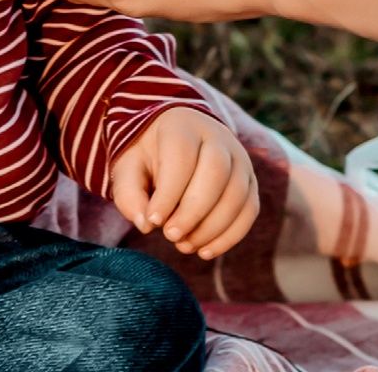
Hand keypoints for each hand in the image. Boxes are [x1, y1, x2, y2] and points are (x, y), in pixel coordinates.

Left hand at [110, 107, 258, 260]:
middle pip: (217, 172)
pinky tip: (205, 251)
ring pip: (237, 193)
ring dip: (212, 227)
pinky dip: (230, 236)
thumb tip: (145, 224)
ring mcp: (240, 158)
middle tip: (170, 236)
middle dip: (193, 212)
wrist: (175, 142)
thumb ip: (129, 194)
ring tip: (184, 245)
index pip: (182, 157)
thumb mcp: (128, 168)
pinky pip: (250, 209)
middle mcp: (218, 136)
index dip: (169, 194)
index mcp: (183, 126)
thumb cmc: (147, 158)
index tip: (154, 222)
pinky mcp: (250, 180)